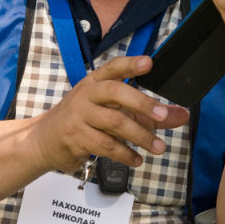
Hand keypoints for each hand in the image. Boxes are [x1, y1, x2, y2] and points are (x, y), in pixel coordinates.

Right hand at [30, 55, 191, 172]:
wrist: (43, 141)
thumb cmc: (83, 121)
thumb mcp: (111, 111)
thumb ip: (146, 113)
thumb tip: (181, 115)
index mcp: (95, 82)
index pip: (113, 68)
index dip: (131, 64)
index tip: (149, 63)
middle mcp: (86, 94)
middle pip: (116, 93)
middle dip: (142, 104)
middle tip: (163, 116)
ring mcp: (78, 115)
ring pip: (114, 123)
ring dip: (140, 136)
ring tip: (158, 148)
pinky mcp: (75, 137)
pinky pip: (105, 145)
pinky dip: (125, 154)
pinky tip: (136, 160)